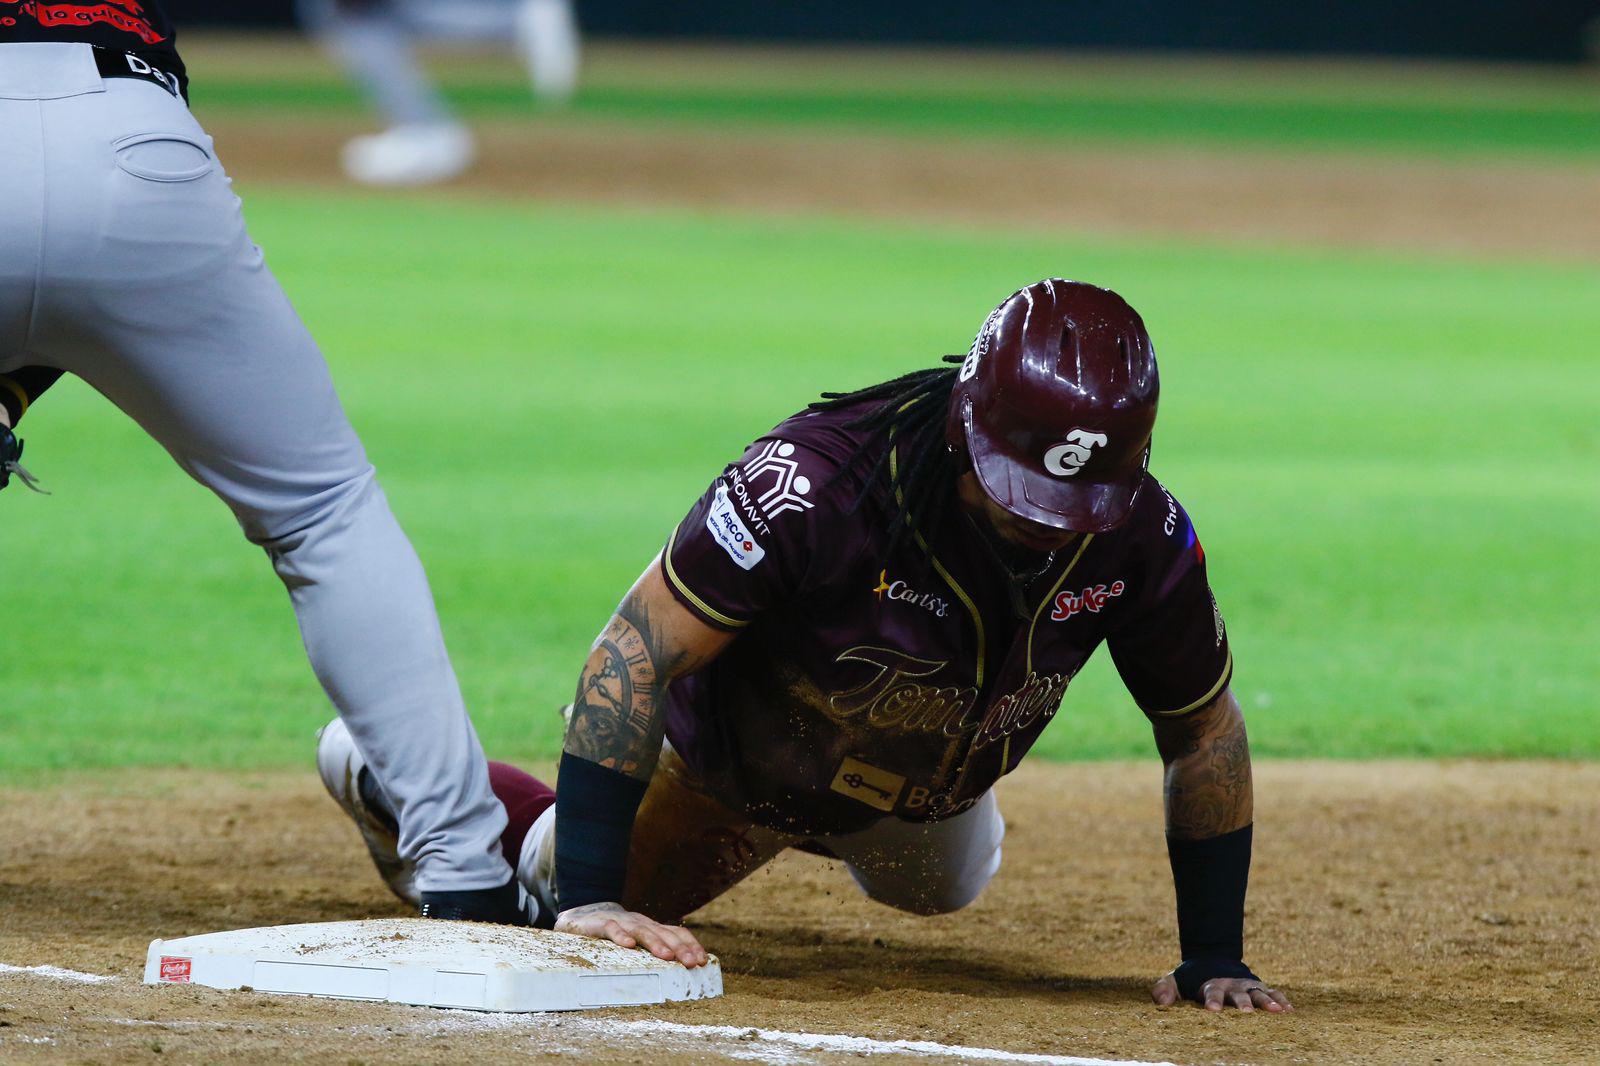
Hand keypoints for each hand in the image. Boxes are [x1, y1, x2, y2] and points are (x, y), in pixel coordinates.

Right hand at [554, 902, 707, 967]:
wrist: (581, 917)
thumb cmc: (614, 933)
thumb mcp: (637, 940)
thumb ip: (653, 950)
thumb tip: (680, 969)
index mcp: (651, 927)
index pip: (676, 933)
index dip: (690, 945)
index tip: (703, 960)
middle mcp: (640, 922)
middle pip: (663, 933)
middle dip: (679, 948)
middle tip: (691, 963)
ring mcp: (621, 921)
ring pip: (641, 930)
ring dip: (656, 943)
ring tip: (667, 956)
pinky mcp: (600, 923)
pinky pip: (612, 929)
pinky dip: (621, 936)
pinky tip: (629, 945)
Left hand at [1152, 970, 1292, 1012]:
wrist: (1212, 960)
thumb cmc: (1192, 979)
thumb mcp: (1175, 981)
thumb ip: (1165, 989)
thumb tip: (1160, 1002)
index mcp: (1211, 985)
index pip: (1211, 992)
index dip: (1212, 1000)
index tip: (1212, 1010)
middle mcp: (1231, 985)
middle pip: (1238, 994)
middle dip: (1243, 1003)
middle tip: (1247, 1013)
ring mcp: (1247, 986)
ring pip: (1259, 993)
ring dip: (1268, 1002)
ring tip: (1278, 1011)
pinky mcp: (1260, 988)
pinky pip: (1273, 993)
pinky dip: (1282, 1000)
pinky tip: (1290, 1011)